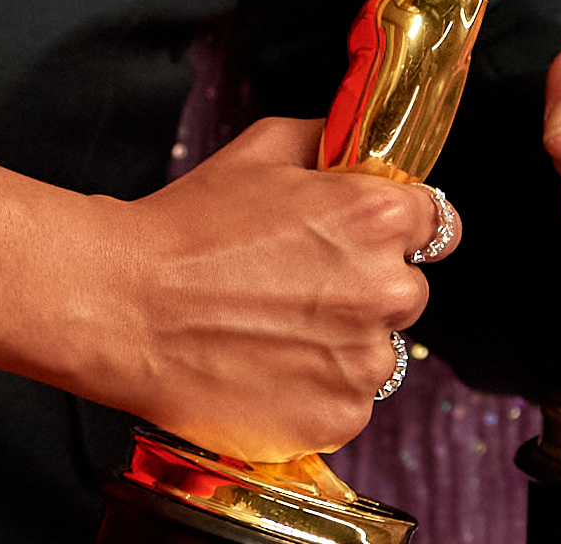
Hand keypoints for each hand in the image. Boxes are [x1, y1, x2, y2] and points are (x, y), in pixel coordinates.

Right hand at [71, 117, 433, 463]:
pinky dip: (318, 390)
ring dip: (343, 343)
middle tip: (298, 284)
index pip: (436, 223)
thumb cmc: (185, 227)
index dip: (398, 227)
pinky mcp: (337, 418)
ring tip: (272, 329)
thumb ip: (330, 142)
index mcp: (375, 217)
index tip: (367, 238)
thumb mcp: (262, 147)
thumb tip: (359, 151)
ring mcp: (363, 361)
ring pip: (380, 351)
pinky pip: (350, 402)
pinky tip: (267, 366)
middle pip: (408, 290)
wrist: (125, 306)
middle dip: (366, 285)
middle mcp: (383, 289)